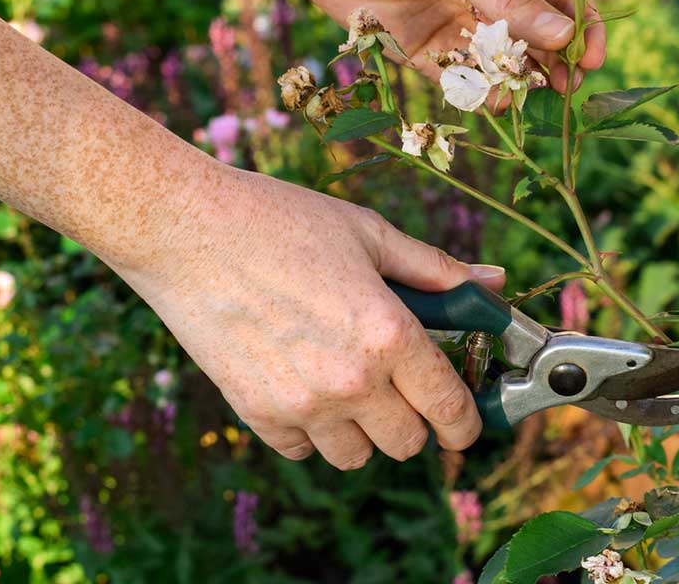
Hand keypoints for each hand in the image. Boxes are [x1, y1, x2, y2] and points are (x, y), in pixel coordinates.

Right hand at [116, 163, 505, 468]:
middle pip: (408, 444)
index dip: (466, 422)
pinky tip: (306, 383)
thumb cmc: (282, 220)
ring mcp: (300, 404)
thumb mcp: (371, 234)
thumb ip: (437, 270)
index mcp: (388, 333)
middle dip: (416, 419)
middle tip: (405, 386)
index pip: (449, 409)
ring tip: (352, 383)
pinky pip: (302, 449)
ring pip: (356, 457)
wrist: (186, 229)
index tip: (465, 421)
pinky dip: (311, 429)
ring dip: (363, 429)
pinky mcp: (255, 413)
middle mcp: (350, 380)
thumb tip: (493, 283)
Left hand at [288, 0, 605, 92]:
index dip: (581, 23)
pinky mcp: (425, 51)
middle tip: (570, 86)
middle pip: (535, 33)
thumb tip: (564, 36)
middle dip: (555, 60)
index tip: (592, 54)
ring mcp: (457, 23)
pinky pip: (461, 79)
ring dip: (520, 79)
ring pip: (501, 60)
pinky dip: (480, 92)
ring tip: (531, 95)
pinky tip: (496, 102)